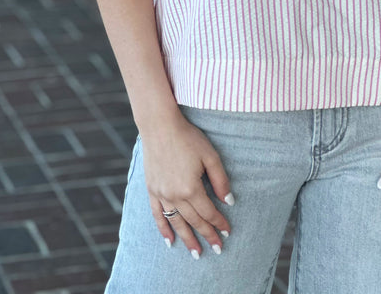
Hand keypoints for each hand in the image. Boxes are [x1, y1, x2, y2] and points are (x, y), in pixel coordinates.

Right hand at [140, 112, 233, 258]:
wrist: (160, 126)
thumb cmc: (188, 138)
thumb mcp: (210, 156)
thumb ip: (220, 180)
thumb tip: (229, 201)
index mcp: (191, 188)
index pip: (208, 212)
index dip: (219, 223)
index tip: (227, 232)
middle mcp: (175, 196)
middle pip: (194, 221)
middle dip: (207, 236)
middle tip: (217, 249)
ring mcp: (161, 194)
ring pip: (176, 223)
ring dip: (187, 239)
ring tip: (196, 254)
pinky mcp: (151, 190)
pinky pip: (157, 215)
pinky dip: (163, 229)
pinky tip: (169, 241)